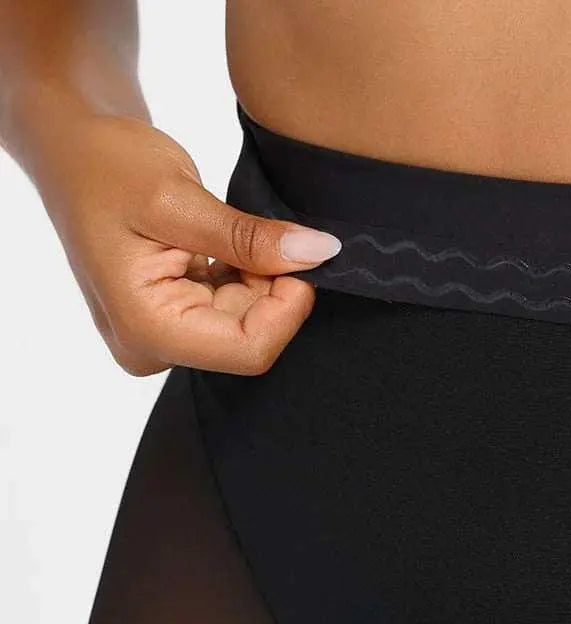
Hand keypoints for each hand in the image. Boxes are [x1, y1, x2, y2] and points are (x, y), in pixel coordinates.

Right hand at [32, 107, 341, 375]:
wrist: (73, 150)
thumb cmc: (107, 165)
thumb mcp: (179, 197)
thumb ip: (249, 237)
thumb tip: (319, 254)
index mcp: (146, 329)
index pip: (250, 349)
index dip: (289, 307)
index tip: (300, 256)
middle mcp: (150, 348)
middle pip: (249, 339)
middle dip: (271, 289)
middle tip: (261, 233)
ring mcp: (160, 339)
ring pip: (245, 326)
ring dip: (257, 281)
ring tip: (229, 233)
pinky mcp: (171, 324)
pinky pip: (230, 315)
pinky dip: (243, 279)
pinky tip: (223, 246)